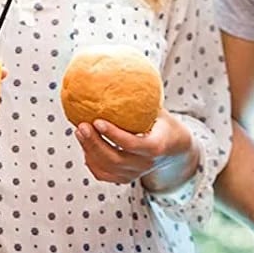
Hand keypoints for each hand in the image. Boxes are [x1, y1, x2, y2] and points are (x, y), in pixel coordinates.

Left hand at [74, 111, 195, 185]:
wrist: (174, 150)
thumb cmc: (164, 124)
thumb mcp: (160, 110)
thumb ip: (143, 99)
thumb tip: (119, 74)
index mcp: (156, 147)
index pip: (132, 144)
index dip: (113, 135)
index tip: (97, 121)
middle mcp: (145, 165)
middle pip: (115, 159)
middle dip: (94, 143)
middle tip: (81, 126)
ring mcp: (135, 174)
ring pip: (106, 169)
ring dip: (89, 150)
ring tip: (79, 131)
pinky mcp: (125, 179)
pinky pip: (103, 174)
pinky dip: (91, 161)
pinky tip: (85, 145)